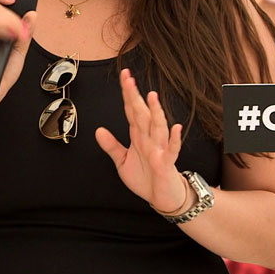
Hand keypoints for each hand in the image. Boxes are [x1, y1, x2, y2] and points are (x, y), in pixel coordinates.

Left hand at [95, 69, 186, 212]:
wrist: (162, 197)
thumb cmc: (146, 177)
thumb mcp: (122, 162)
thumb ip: (111, 146)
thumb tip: (98, 130)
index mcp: (138, 136)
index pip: (131, 110)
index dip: (127, 94)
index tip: (124, 76)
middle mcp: (149, 139)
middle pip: (142, 114)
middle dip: (136, 97)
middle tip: (130, 79)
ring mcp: (159, 149)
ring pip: (158, 128)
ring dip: (156, 113)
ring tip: (152, 97)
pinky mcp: (166, 164)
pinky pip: (172, 150)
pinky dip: (174, 140)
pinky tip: (175, 128)